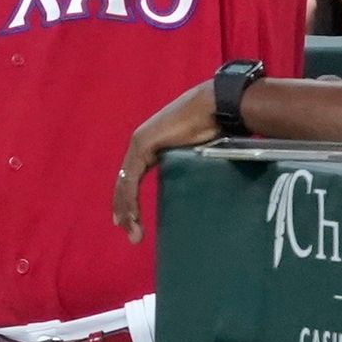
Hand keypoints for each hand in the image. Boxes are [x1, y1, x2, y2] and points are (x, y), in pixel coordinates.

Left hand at [112, 80, 221, 244]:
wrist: (216, 107)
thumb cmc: (214, 127)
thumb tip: (196, 187)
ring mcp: (140, 143)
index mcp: (152, 144)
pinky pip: (130, 179)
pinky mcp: (143, 146)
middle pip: (125, 182)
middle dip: (126, 210)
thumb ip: (187, 167)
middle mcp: (141, 143)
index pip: (133, 176)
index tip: (131, 221)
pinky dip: (129, 199)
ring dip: (127, 210)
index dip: (129, 199)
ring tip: (133, 234)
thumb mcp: (196, 154)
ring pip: (125, 183)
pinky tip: (132, 216)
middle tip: (131, 234)